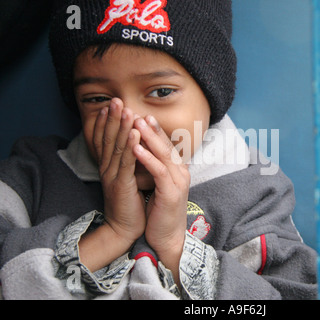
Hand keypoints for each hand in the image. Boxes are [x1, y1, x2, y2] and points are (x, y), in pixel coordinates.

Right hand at [93, 98, 146, 244]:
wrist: (124, 229)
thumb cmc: (129, 204)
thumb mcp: (126, 180)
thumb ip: (127, 164)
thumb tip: (135, 147)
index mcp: (109, 167)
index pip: (106, 140)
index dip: (107, 122)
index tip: (110, 106)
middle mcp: (108, 169)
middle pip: (108, 139)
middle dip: (112, 118)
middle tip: (115, 100)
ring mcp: (113, 176)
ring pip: (116, 147)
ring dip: (120, 126)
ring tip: (124, 109)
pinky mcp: (122, 185)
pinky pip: (126, 162)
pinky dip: (130, 146)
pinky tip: (134, 133)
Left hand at [133, 115, 190, 283]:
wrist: (167, 237)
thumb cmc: (160, 212)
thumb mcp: (159, 186)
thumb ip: (156, 170)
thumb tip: (144, 154)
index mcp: (178, 170)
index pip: (166, 145)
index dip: (154, 130)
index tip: (142, 116)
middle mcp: (181, 173)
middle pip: (166, 145)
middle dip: (151, 128)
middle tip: (138, 112)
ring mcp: (178, 182)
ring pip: (164, 154)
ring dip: (149, 138)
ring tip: (135, 124)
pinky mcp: (171, 193)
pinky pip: (158, 171)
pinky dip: (147, 158)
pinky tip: (136, 148)